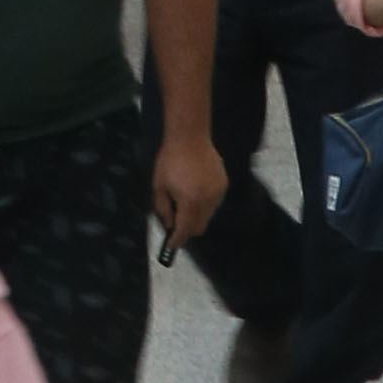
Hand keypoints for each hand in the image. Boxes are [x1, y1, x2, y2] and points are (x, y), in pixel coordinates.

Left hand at [149, 127, 226, 244]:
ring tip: (186, 195)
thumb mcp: (159, 185)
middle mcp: (207, 202)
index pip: (185, 231)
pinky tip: (196, 186)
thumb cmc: (170, 160)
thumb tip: (169, 225)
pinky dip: (205, 201)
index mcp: (190, 202)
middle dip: (187, 228)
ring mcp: (218, 194)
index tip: (171, 246)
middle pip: (199, 227)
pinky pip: (213, 202)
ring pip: (207, 215)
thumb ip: (163, 209)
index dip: (177, 241)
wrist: (189, 136)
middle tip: (176, 219)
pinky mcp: (224, 185)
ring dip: (196, 214)